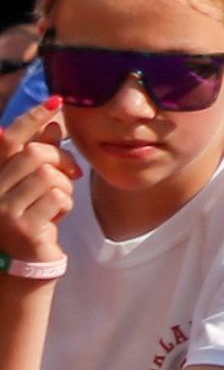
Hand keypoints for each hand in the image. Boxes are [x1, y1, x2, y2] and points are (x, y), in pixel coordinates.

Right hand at [0, 105, 72, 271]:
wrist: (22, 267)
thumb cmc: (28, 219)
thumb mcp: (31, 185)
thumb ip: (38, 155)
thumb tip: (53, 124)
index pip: (7, 140)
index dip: (31, 118)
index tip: (55, 102)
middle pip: (36, 155)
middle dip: (62, 160)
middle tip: (71, 173)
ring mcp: (2, 211)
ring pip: (49, 175)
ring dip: (64, 187)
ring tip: (57, 202)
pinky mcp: (22, 227)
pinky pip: (59, 197)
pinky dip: (66, 204)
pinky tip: (57, 217)